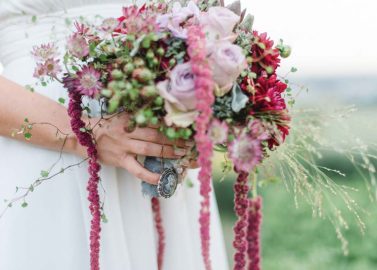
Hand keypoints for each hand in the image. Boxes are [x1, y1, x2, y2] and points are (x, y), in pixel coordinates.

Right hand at [74, 113, 193, 184]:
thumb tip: (163, 118)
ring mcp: (124, 146)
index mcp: (131, 118)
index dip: (172, 127)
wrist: (83, 134)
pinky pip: (137, 169)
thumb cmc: (107, 125)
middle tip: (192, 144)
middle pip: (157, 135)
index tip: (187, 130)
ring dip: (168, 152)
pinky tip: (163, 178)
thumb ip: (140, 116)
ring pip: (150, 149)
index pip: (156, 122)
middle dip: (176, 140)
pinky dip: (150, 175)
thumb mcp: (123, 115)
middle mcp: (129, 131)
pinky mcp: (120, 160)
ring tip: (183, 155)